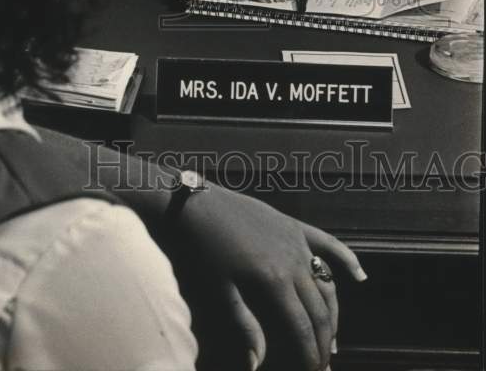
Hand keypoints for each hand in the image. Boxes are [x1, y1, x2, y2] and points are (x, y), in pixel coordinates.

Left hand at [183, 182, 366, 369]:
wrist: (197, 203)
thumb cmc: (203, 248)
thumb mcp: (220, 290)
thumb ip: (244, 326)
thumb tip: (257, 364)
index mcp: (275, 282)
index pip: (302, 329)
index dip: (310, 355)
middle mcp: (294, 262)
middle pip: (320, 311)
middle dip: (324, 341)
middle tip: (323, 364)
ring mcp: (298, 241)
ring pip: (327, 283)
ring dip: (333, 313)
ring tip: (331, 340)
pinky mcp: (294, 226)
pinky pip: (327, 243)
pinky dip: (346, 258)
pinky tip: (360, 276)